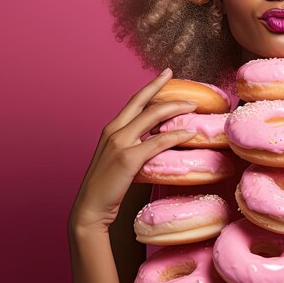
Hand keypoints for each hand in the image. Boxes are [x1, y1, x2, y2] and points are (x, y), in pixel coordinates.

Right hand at [69, 68, 196, 232]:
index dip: (152, 86)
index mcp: (112, 129)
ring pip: (153, 117)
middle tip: (185, 86)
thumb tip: (158, 138)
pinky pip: (158, 142)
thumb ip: (135, 145)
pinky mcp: (128, 158)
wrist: (90, 209)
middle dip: (165, 89)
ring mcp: (120, 143)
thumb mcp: (119, 158)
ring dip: (176, 109)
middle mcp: (114, 131)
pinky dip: (175, 135)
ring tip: (194, 107)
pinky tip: (189, 133)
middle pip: (144, 102)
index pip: (135, 101)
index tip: (166, 74)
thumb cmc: (107, 187)